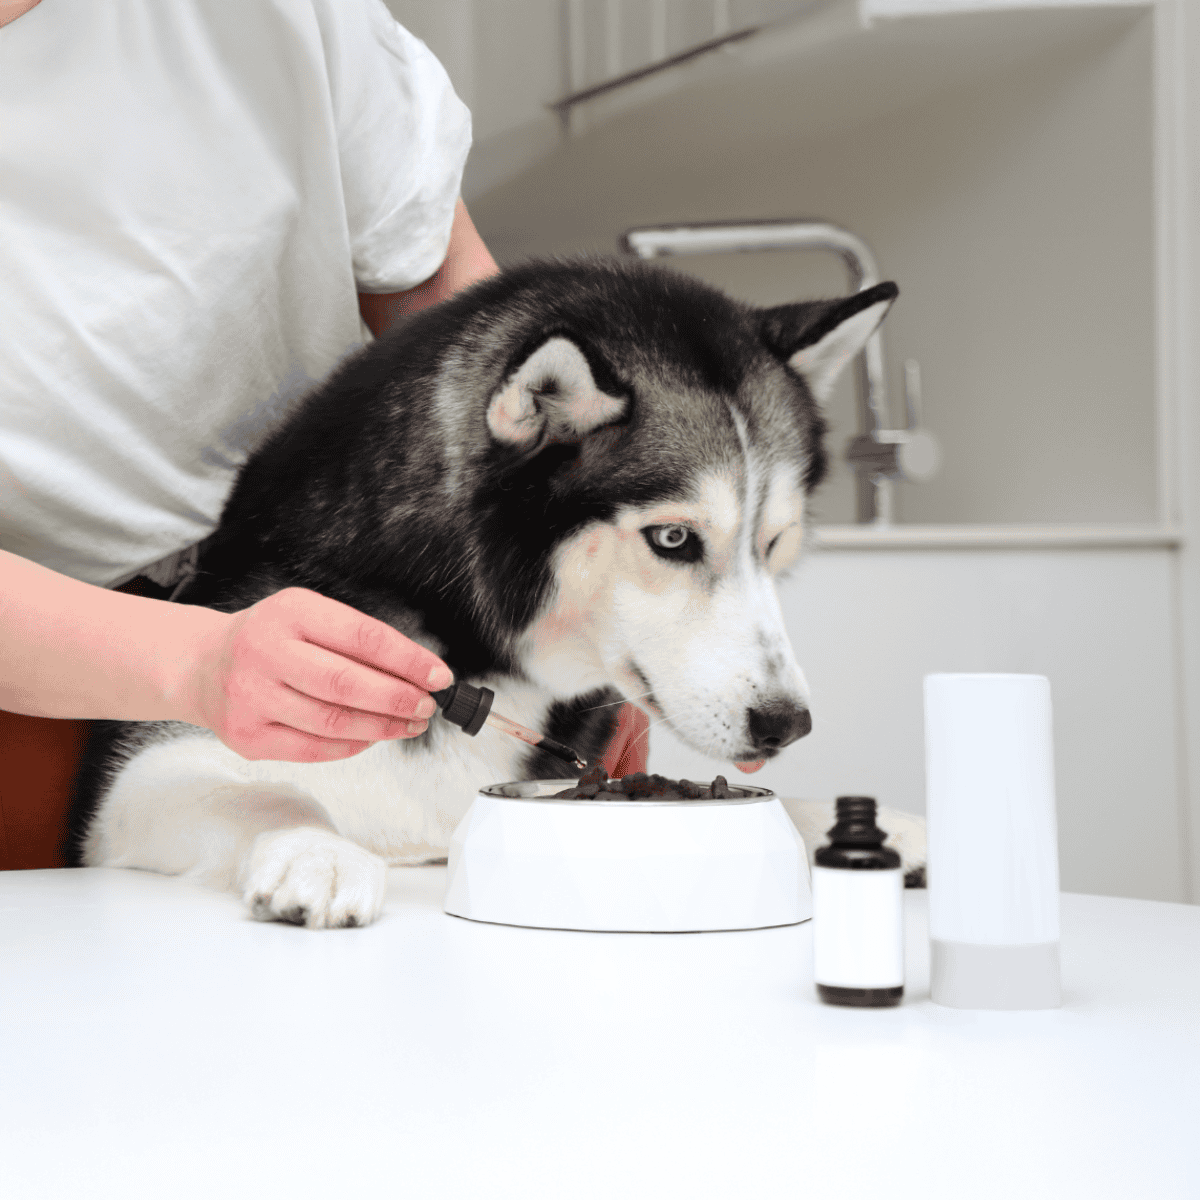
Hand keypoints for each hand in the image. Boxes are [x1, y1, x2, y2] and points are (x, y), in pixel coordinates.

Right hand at [185, 588, 451, 762]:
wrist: (201, 664)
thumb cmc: (269, 638)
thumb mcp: (308, 617)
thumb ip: (357, 641)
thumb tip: (417, 672)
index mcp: (289, 612)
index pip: (363, 637)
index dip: (408, 660)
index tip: (439, 675)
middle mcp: (264, 651)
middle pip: (347, 683)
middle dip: (398, 698)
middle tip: (427, 705)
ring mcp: (251, 696)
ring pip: (332, 721)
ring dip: (382, 727)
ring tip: (408, 723)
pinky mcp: (246, 735)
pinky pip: (312, 748)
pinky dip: (351, 746)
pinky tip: (371, 737)